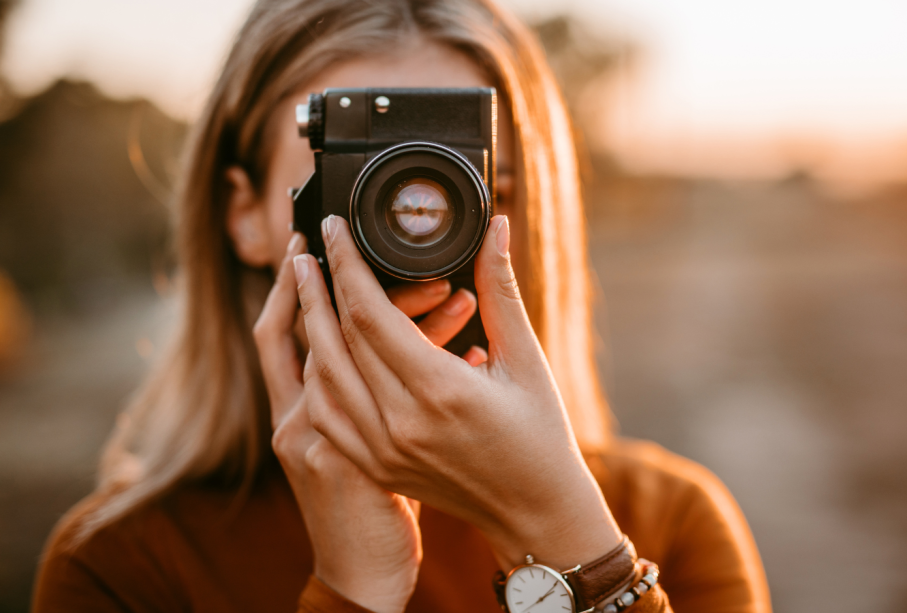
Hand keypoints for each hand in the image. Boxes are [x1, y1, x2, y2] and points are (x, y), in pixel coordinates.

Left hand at [293, 215, 621, 570]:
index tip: (334, 228)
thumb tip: (495, 227)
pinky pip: (327, 414)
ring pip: (322, 377)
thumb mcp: (526, 359)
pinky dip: (315, 376)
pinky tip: (315, 348)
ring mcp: (382, 450)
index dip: (347, 264)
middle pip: (336, 341)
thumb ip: (500, 289)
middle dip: (317, 287)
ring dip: (307, 327)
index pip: (370, 313)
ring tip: (303, 287)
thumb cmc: (541, 435)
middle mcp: (402, 423)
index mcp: (440, 391)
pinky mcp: (376, 466)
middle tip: (307, 247)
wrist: (535, 512)